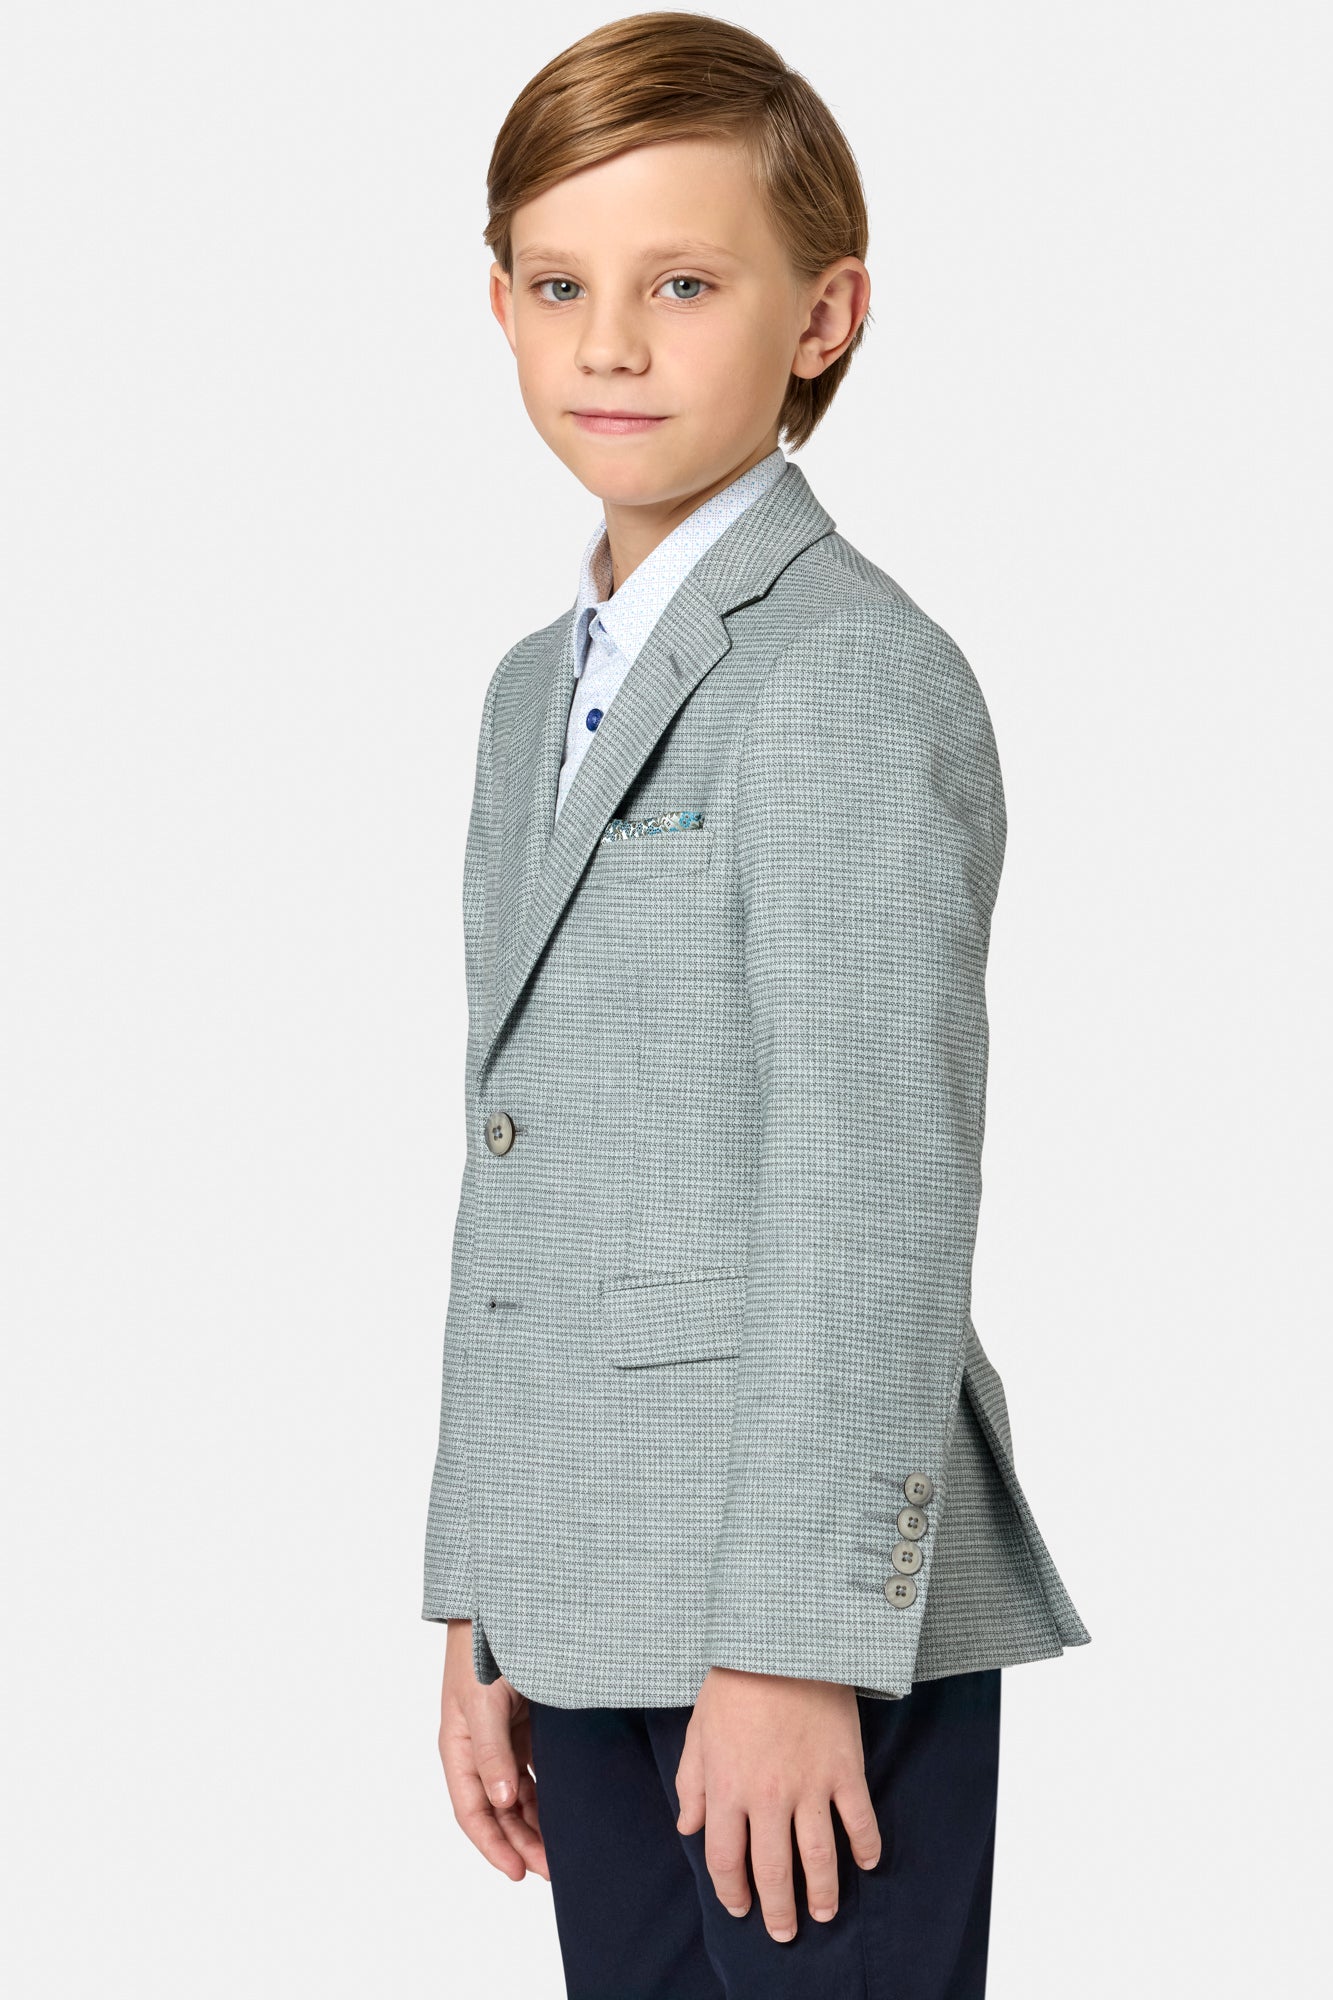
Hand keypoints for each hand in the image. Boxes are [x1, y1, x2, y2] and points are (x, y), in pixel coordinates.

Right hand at [436, 1618, 548, 1880]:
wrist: (502, 1605)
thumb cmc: (483, 1650)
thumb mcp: (482, 1702)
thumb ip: (491, 1752)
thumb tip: (499, 1803)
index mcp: (459, 1747)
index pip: (473, 1812)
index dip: (493, 1846)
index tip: (519, 1872)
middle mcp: (478, 1748)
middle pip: (496, 1810)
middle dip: (520, 1842)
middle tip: (552, 1869)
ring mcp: (502, 1736)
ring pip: (516, 1794)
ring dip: (534, 1822)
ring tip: (561, 1849)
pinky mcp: (524, 1723)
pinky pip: (533, 1769)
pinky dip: (545, 1792)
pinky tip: (564, 1809)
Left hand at [675, 1667, 880, 1940]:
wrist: (783, 1642)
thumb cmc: (736, 1681)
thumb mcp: (700, 1730)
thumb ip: (693, 1783)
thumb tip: (688, 1827)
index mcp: (727, 1787)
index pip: (726, 1859)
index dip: (732, 1890)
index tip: (740, 1907)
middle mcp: (767, 1796)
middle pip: (772, 1869)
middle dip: (777, 1909)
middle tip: (784, 1931)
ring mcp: (810, 1785)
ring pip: (818, 1857)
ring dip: (821, 1893)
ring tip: (822, 1913)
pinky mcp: (844, 1769)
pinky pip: (858, 1819)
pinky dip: (865, 1846)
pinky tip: (866, 1863)